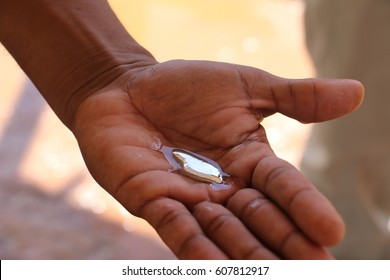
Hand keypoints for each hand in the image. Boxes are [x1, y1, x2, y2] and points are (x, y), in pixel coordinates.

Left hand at [72, 60, 363, 258]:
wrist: (128, 89)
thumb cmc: (184, 86)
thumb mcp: (244, 87)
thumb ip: (294, 97)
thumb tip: (356, 92)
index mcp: (249, 160)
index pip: (283, 187)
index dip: (305, 207)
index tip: (329, 230)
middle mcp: (223, 186)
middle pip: (259, 219)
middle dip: (284, 243)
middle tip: (313, 266)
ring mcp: (188, 197)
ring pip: (223, 233)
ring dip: (246, 255)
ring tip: (273, 273)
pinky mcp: (152, 200)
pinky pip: (177, 229)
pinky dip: (196, 248)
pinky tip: (215, 265)